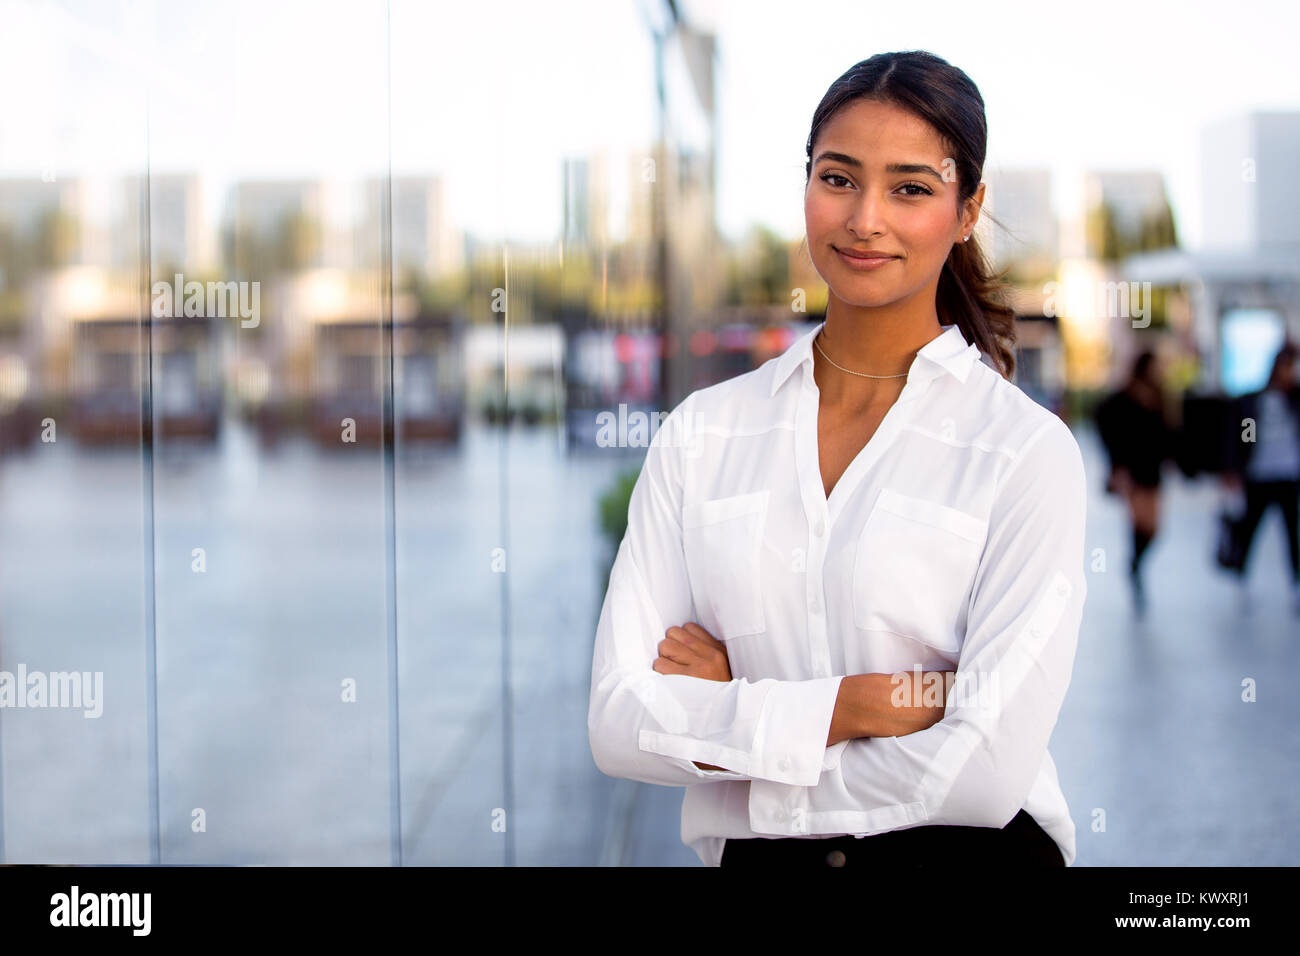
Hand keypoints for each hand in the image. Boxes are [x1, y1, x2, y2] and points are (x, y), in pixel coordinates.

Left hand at [654, 622, 731, 770]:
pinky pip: (659, 664)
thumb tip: (677, 636)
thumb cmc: (715, 700)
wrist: (723, 729)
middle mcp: (711, 657)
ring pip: (665, 646)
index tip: (681, 655)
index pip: (689, 627)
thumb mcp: (720, 672)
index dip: (680, 640)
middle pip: (673, 634)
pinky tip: (667, 685)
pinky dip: (658, 674)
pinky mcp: (685, 681)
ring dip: (662, 660)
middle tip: (674, 667)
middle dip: (669, 649)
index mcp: (720, 652)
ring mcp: (699, 668)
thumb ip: (704, 653)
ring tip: (671, 677)